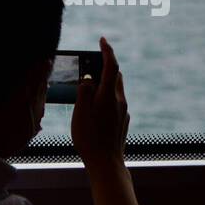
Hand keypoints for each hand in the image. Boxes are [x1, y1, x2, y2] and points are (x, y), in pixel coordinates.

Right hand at [70, 36, 129, 169]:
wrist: (107, 164)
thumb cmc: (90, 139)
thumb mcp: (80, 113)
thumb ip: (84, 92)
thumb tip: (88, 78)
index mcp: (108, 96)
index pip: (111, 66)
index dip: (107, 51)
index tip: (103, 40)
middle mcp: (119, 101)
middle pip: (115, 76)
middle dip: (105, 67)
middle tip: (91, 65)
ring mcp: (123, 112)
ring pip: (116, 90)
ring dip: (106, 83)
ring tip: (91, 88)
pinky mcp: (123, 121)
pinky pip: (116, 103)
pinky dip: (107, 98)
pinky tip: (96, 109)